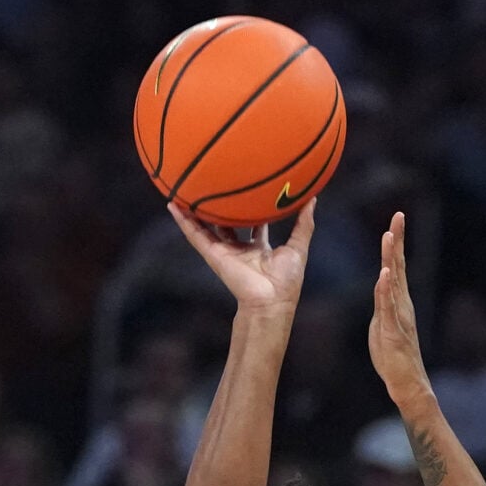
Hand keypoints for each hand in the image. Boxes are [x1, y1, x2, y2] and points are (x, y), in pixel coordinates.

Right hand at [167, 202, 315, 317]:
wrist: (271, 300)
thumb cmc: (286, 280)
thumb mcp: (298, 247)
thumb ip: (303, 223)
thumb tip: (312, 198)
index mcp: (258, 248)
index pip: (252, 224)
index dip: (250, 208)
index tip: (248, 190)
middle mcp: (239, 248)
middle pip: (226, 223)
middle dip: (220, 207)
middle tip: (215, 185)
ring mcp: (224, 251)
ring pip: (205, 227)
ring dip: (194, 211)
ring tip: (184, 190)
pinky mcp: (213, 254)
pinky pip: (195, 235)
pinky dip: (183, 221)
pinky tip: (173, 205)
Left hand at [367, 212, 429, 408]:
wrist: (407, 383)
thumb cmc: (394, 356)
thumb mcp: (382, 324)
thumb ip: (382, 303)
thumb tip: (382, 284)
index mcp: (398, 301)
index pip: (396, 266)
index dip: (395, 243)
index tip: (395, 221)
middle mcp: (402, 304)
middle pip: (398, 266)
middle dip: (397, 240)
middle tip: (398, 216)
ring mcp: (398, 316)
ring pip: (394, 282)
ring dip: (391, 259)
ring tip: (389, 236)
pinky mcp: (393, 331)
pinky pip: (389, 307)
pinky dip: (386, 290)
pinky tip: (385, 275)